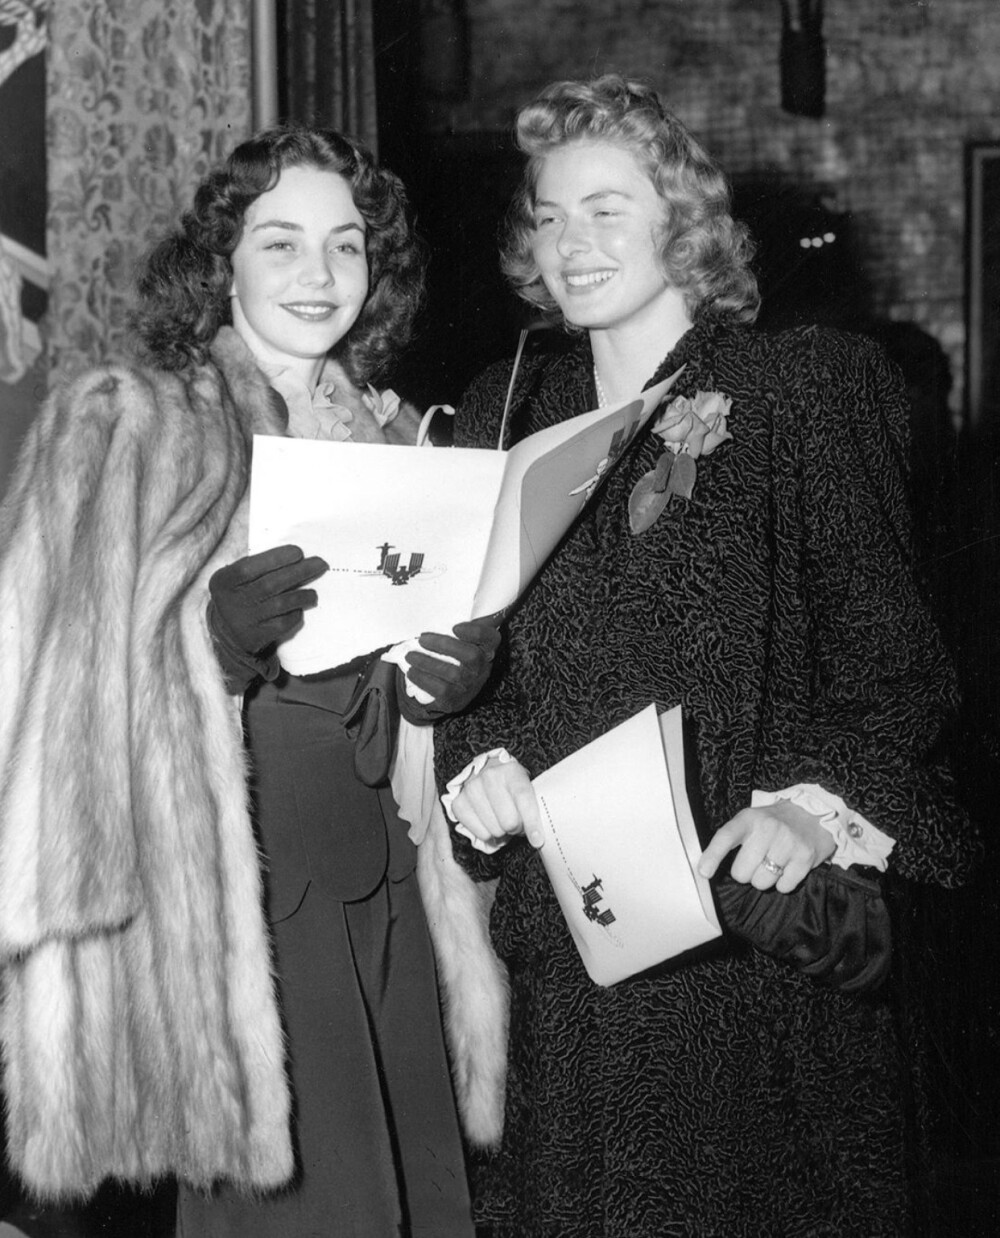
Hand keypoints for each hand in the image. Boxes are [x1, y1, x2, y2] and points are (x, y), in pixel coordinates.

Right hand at [208, 544, 327, 657]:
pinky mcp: (255, 638)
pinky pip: (281, 624)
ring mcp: (243, 621)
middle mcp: (231, 601)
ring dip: (302, 595)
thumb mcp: (236, 579)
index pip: (249, 567)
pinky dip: (294, 614)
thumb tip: (297, 556)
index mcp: (223, 581)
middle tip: (320, 564)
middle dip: (300, 571)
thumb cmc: (239, 596)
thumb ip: (258, 567)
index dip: (276, 558)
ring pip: (280, 604)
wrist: (226, 634)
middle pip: (270, 584)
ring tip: (313, 593)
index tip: (298, 552)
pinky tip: (299, 609)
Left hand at [405, 617, 501, 715]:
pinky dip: (423, 679)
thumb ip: (460, 624)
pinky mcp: (455, 700)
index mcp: (487, 648)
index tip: (455, 626)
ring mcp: (470, 685)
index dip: (476, 632)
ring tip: (410, 656)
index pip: (490, 638)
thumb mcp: (464, 640)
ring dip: (427, 663)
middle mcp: (483, 668)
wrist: (456, 690)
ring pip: (452, 674)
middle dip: (444, 646)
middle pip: (470, 656)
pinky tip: (412, 672)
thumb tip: (440, 597)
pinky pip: (440, 690)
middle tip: (422, 638)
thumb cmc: (457, 656)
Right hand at [450, 754, 544, 849]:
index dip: (531, 822)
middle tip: (517, 823)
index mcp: (511, 771)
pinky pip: (479, 834)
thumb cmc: (510, 785)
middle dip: (516, 828)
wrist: (486, 772)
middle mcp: (489, 777)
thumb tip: (537, 837)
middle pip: (508, 821)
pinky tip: (490, 824)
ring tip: (502, 821)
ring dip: (502, 832)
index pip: (523, 799)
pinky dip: (488, 835)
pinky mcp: (459, 803)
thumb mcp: (526, 787)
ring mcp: (471, 789)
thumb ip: (532, 807)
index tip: (537, 841)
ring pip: (494, 830)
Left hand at [697, 799, 835, 893]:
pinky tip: (788, 868)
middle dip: (746, 873)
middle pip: (742, 872)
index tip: (704, 872)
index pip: (726, 836)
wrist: (814, 815)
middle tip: (756, 862)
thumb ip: (733, 839)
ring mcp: (787, 843)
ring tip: (774, 863)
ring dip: (765, 879)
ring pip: (761, 882)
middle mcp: (767, 829)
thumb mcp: (751, 820)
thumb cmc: (774, 823)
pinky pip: (783, 887)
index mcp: (749, 819)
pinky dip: (783, 883)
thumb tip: (707, 868)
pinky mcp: (805, 858)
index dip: (713, 855)